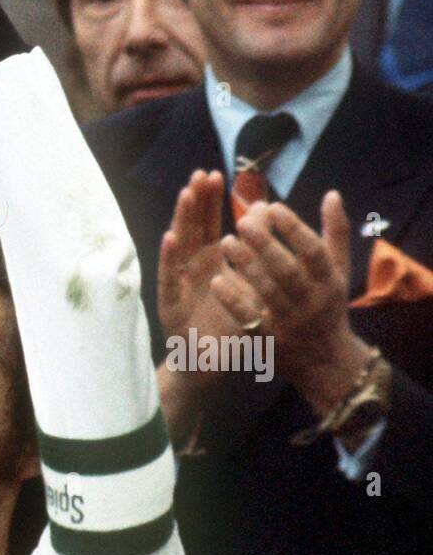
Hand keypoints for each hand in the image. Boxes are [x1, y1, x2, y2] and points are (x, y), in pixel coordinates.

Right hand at [156, 170, 259, 443]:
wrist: (208, 366)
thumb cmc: (228, 326)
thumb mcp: (250, 288)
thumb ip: (257, 256)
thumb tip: (270, 217)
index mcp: (210, 262)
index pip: (209, 224)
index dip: (210, 201)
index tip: (217, 175)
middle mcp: (191, 268)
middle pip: (192, 228)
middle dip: (195, 201)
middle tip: (202, 174)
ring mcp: (178, 284)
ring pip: (178, 246)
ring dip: (181, 220)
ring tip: (186, 194)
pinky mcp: (170, 304)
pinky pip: (168, 278)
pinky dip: (168, 257)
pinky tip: (170, 238)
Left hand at [214, 192, 370, 413]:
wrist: (326, 362)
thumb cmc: (328, 304)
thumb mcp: (338, 270)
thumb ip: (335, 232)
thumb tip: (332, 193)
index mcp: (329, 281)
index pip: (314, 252)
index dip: (295, 229)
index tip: (272, 207)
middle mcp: (312, 302)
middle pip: (288, 271)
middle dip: (266, 245)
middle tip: (241, 221)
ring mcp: (290, 323)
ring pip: (267, 292)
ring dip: (246, 267)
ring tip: (225, 242)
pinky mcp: (270, 340)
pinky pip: (249, 319)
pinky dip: (233, 300)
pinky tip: (217, 281)